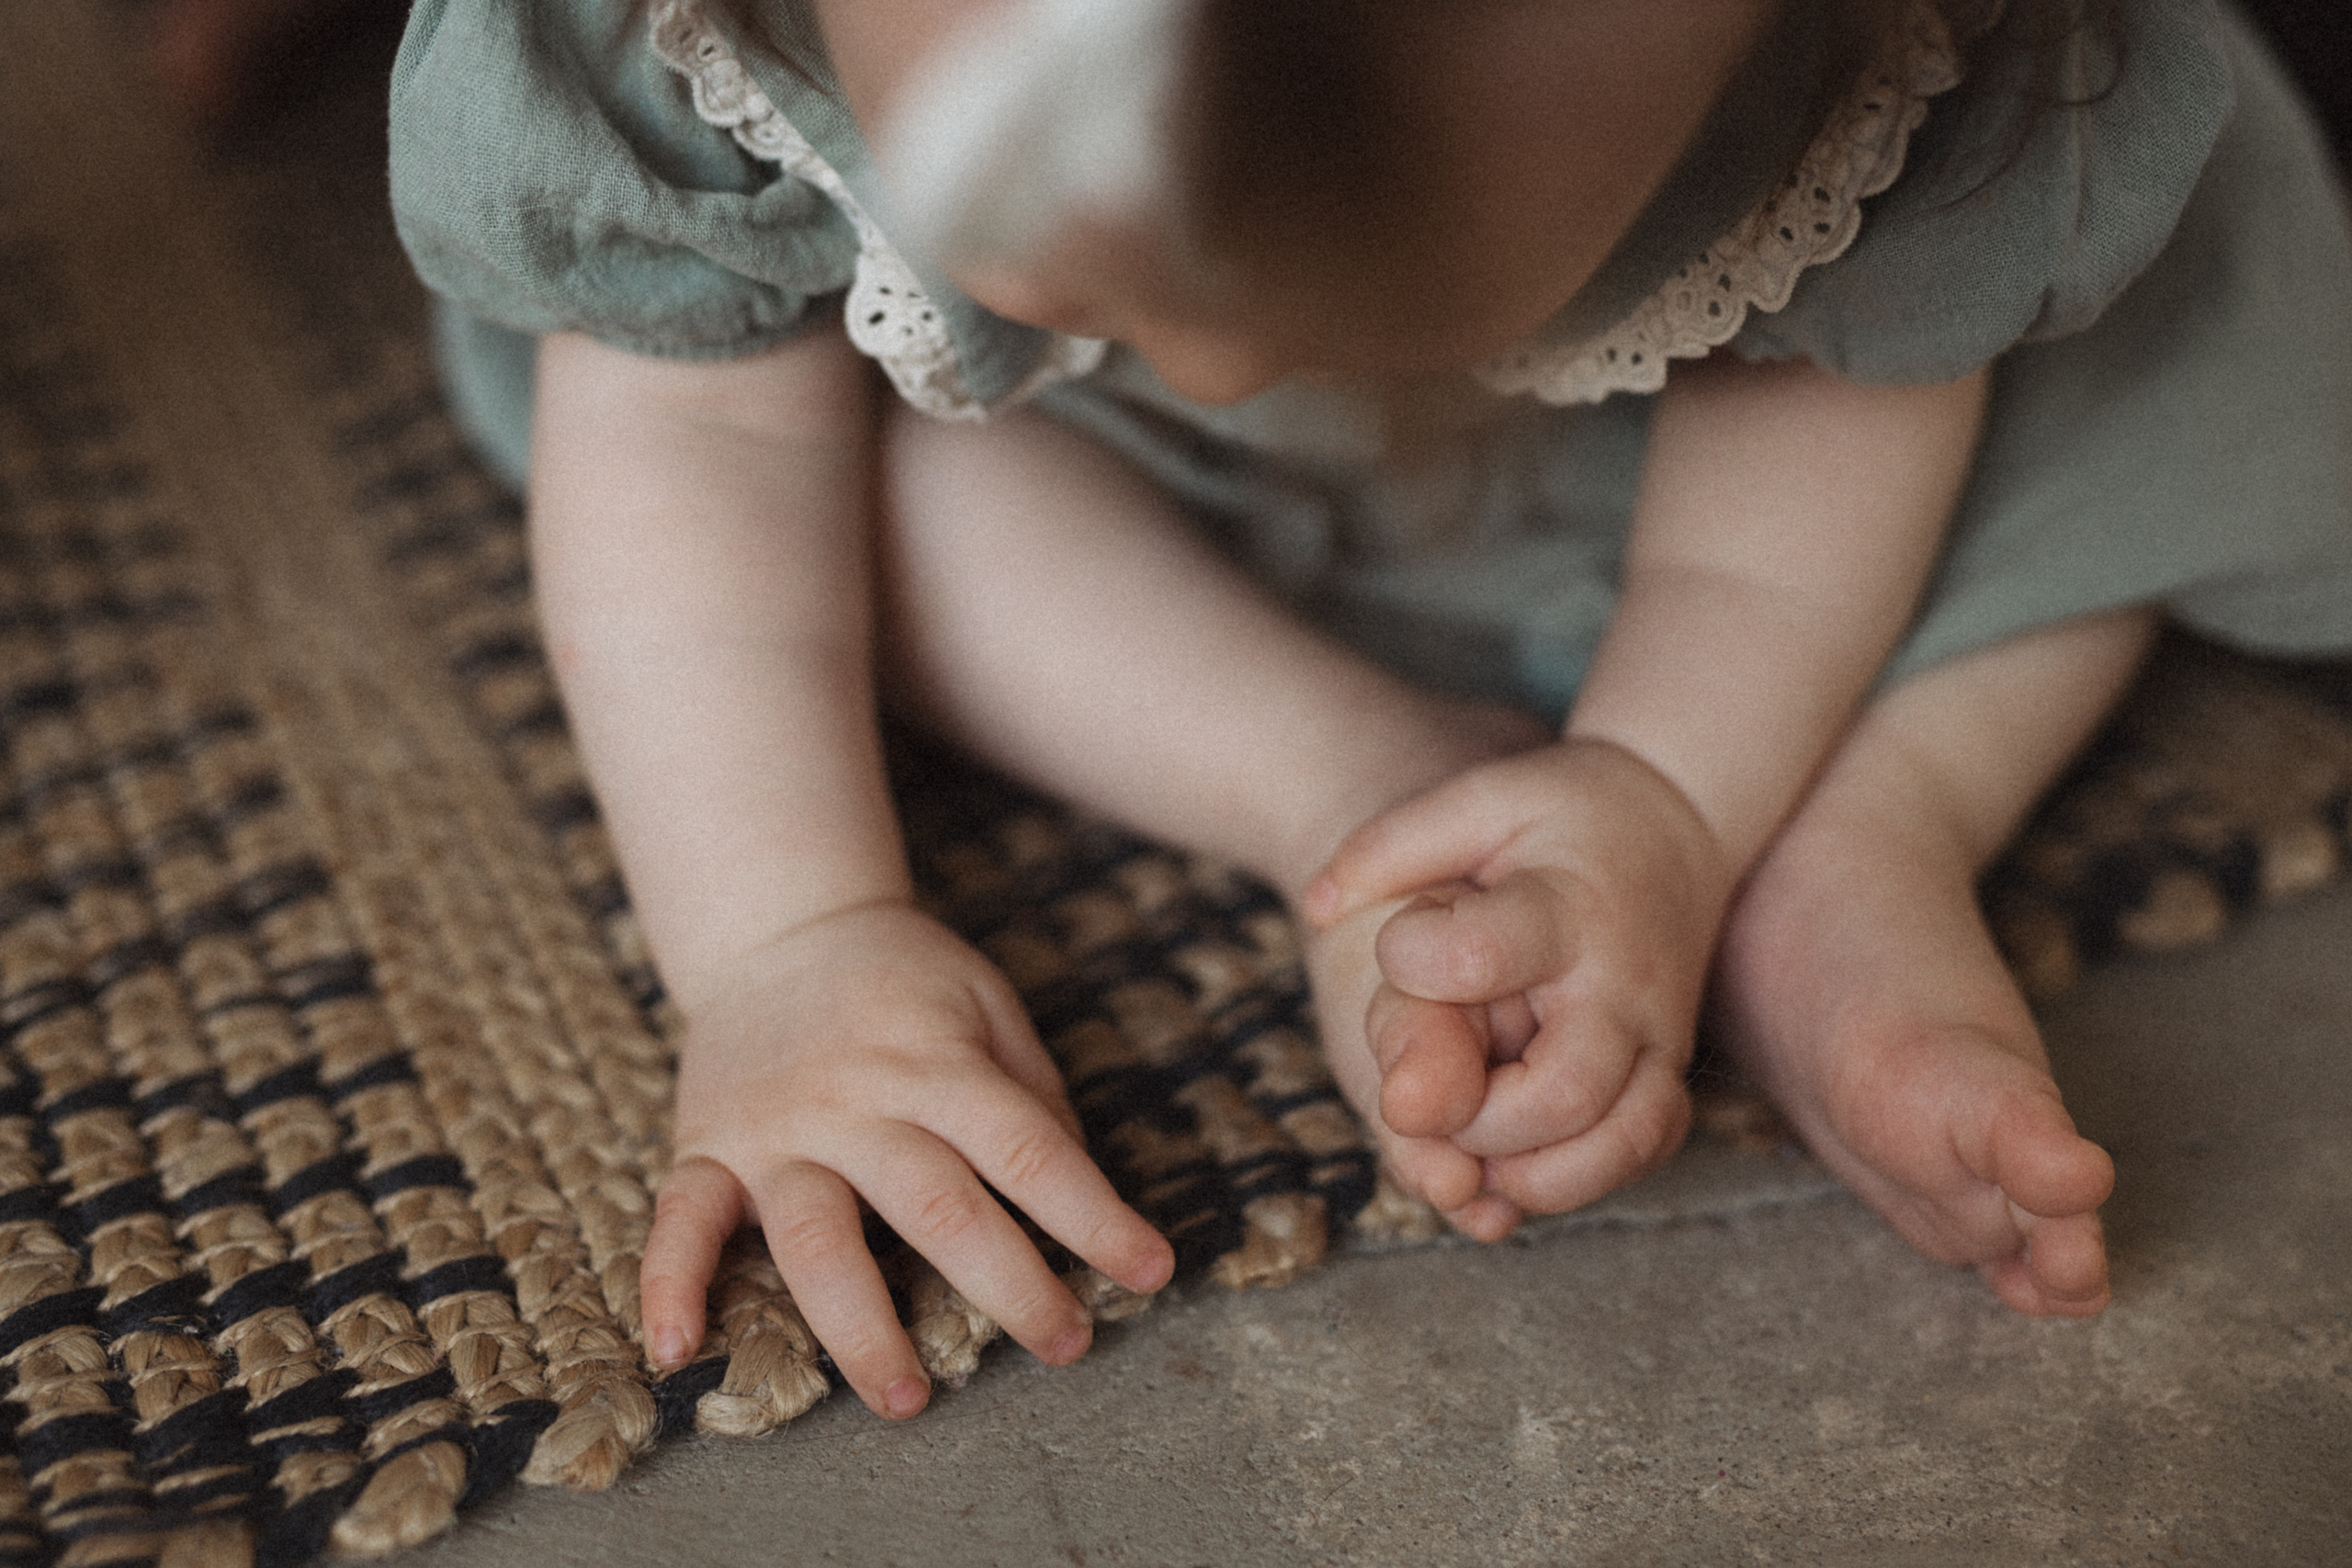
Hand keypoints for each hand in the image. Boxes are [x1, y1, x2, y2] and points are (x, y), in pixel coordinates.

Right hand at [637, 902, 1173, 1418]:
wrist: (781, 924)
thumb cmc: (905, 980)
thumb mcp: (986, 1004)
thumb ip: (1031, 1092)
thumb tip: (1077, 1189)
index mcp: (938, 1063)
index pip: (1027, 1149)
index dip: (1093, 1216)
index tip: (1150, 1273)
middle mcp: (858, 1103)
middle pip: (938, 1208)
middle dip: (1008, 1287)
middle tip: (1064, 1346)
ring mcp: (776, 1132)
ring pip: (816, 1238)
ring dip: (860, 1325)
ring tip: (908, 1399)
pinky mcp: (707, 1148)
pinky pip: (680, 1220)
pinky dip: (668, 1283)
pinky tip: (677, 1350)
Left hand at [1304, 740, 1732, 1217]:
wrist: (1678, 821)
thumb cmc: (1561, 811)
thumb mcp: (1478, 799)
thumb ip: (1393, 845)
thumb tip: (1315, 905)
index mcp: (1565, 908)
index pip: (1481, 958)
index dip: (1416, 966)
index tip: (1398, 951)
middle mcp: (1621, 985)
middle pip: (1561, 1092)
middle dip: (1474, 1120)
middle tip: (1422, 1094)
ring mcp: (1658, 1036)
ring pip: (1618, 1140)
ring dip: (1532, 1170)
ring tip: (1466, 1149)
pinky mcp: (1671, 1070)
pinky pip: (1644, 1148)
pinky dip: (1580, 1174)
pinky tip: (1517, 1160)